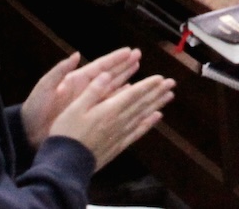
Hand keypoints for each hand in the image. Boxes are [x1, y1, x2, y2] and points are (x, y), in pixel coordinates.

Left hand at [23, 48, 148, 146]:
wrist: (28, 134)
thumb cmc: (35, 108)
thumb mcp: (45, 87)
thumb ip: (59, 71)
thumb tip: (76, 55)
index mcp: (76, 80)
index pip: (100, 66)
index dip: (115, 59)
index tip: (130, 52)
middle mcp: (85, 90)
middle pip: (110, 75)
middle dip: (124, 66)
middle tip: (139, 57)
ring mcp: (87, 103)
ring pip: (111, 90)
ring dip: (125, 81)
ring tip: (139, 74)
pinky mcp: (87, 117)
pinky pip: (107, 107)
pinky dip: (119, 101)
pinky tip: (128, 97)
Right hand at [48, 64, 173, 167]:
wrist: (66, 165)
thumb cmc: (66, 134)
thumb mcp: (74, 108)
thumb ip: (92, 91)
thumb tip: (107, 74)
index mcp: (108, 110)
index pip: (133, 94)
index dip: (148, 85)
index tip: (161, 78)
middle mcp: (118, 121)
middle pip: (142, 104)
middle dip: (157, 92)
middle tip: (171, 83)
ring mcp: (119, 135)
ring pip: (142, 116)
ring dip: (156, 104)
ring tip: (168, 96)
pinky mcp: (117, 146)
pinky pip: (137, 132)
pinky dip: (148, 123)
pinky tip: (155, 118)